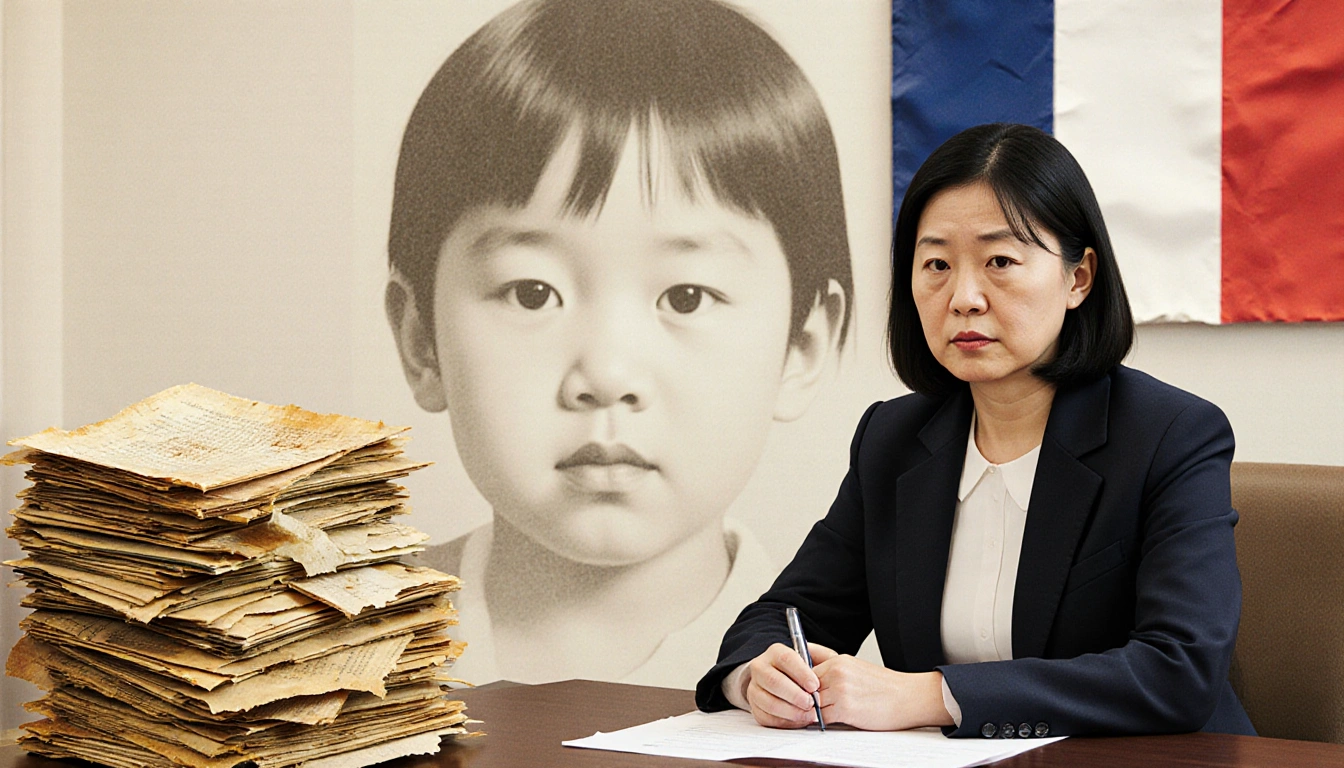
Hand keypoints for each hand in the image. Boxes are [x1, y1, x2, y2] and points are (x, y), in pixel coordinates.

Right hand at [741, 642, 826, 728]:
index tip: (815, 685)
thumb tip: (830, 669)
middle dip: (795, 695)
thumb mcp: (816, 658)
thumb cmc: (803, 671)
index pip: (786, 659)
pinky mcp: (754, 707)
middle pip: (774, 681)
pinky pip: (767, 717)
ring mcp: (755, 688)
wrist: (784, 679)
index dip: (801, 673)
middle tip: (812, 703)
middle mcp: (761, 668)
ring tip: (809, 715)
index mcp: (775, 652)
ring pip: (768, 702)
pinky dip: (785, 722)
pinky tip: (799, 720)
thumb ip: (824, 659)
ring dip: (791, 711)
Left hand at [812, 651, 953, 730]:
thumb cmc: (884, 686)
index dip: (802, 685)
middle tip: (810, 706)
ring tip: (821, 713)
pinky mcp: (846, 709)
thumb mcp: (854, 666)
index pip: (804, 672)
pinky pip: (821, 718)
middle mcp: (837, 672)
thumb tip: (806, 670)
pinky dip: (821, 722)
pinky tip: (829, 720)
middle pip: (805, 688)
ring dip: (813, 711)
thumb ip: (829, 666)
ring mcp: (841, 690)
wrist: (908, 697)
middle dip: (806, 699)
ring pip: (811, 703)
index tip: (803, 693)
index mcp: (838, 661)